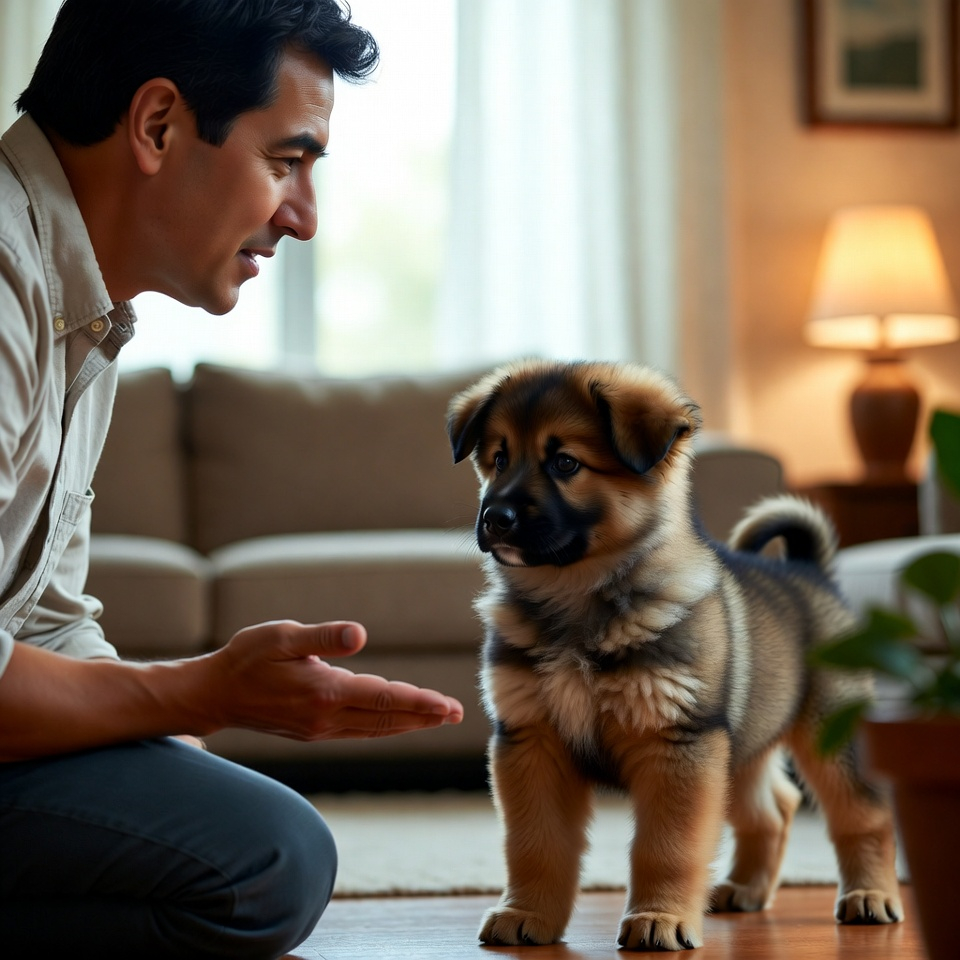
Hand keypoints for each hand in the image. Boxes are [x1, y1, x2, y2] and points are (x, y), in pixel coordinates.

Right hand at [200, 620, 463, 740]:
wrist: (214, 694)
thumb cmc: (247, 658)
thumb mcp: (282, 636)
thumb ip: (323, 636)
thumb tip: (360, 635)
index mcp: (323, 692)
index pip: (383, 698)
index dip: (418, 702)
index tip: (447, 706)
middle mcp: (326, 717)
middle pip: (386, 718)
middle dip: (424, 716)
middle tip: (456, 713)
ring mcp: (320, 729)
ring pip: (376, 728)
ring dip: (409, 723)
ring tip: (438, 718)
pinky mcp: (313, 731)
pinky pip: (360, 731)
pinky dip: (386, 727)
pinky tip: (398, 722)